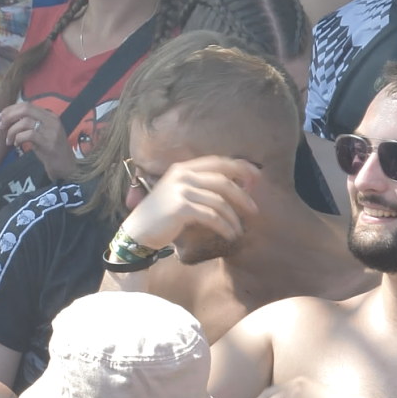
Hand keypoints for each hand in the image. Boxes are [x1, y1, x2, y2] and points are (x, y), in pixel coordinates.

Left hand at [0, 99, 78, 179]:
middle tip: (0, 126)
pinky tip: (16, 145)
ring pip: (25, 122)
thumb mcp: (40, 132)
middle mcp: (52, 120)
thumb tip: (7, 118)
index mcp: (49, 115)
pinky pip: (29, 135)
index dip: (10, 109)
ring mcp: (52, 131)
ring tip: (9, 140)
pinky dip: (18, 138)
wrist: (66, 166)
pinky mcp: (49, 143)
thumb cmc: (49, 149)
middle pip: (25, 109)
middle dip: (9, 116)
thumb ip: (28, 123)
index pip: (26, 105)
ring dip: (12, 131)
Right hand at [120, 155, 260, 250]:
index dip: (241, 168)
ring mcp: (180, 190)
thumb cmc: (163, 214)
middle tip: (254, 209)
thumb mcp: (179, 192)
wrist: (138, 231)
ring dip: (234, 218)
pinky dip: (225, 226)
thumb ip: (200, 185)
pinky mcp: (181, 207)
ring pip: (220, 201)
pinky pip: (212, 216)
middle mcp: (182, 175)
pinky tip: (230, 235)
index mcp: (183, 168)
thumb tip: (236, 186)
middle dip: (243, 195)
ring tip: (239, 229)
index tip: (258, 178)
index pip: (218, 162)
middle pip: (223, 181)